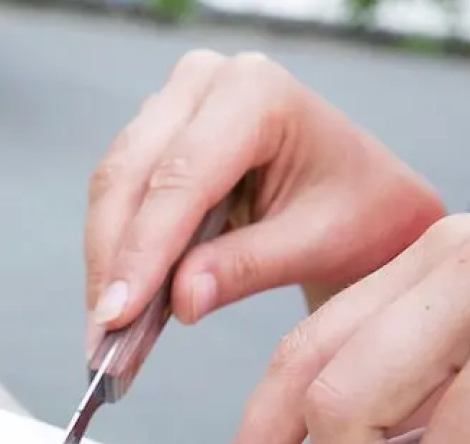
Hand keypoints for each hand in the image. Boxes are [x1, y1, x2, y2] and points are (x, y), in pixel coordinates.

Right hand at [84, 50, 443, 355]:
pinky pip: (117, 198)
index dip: (144, 250)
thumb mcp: (318, 243)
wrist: (366, 199)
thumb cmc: (360, 211)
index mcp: (257, 92)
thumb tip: (179, 300)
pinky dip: (113, 254)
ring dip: (105, 261)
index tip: (117, 315)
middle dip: (113, 260)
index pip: (182, 177)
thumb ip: (247, 267)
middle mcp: (206, 84)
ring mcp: (173, 106)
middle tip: (103, 333)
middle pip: (131, 176)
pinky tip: (117, 302)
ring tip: (106, 330)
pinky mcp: (155, 139)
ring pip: (113, 187)